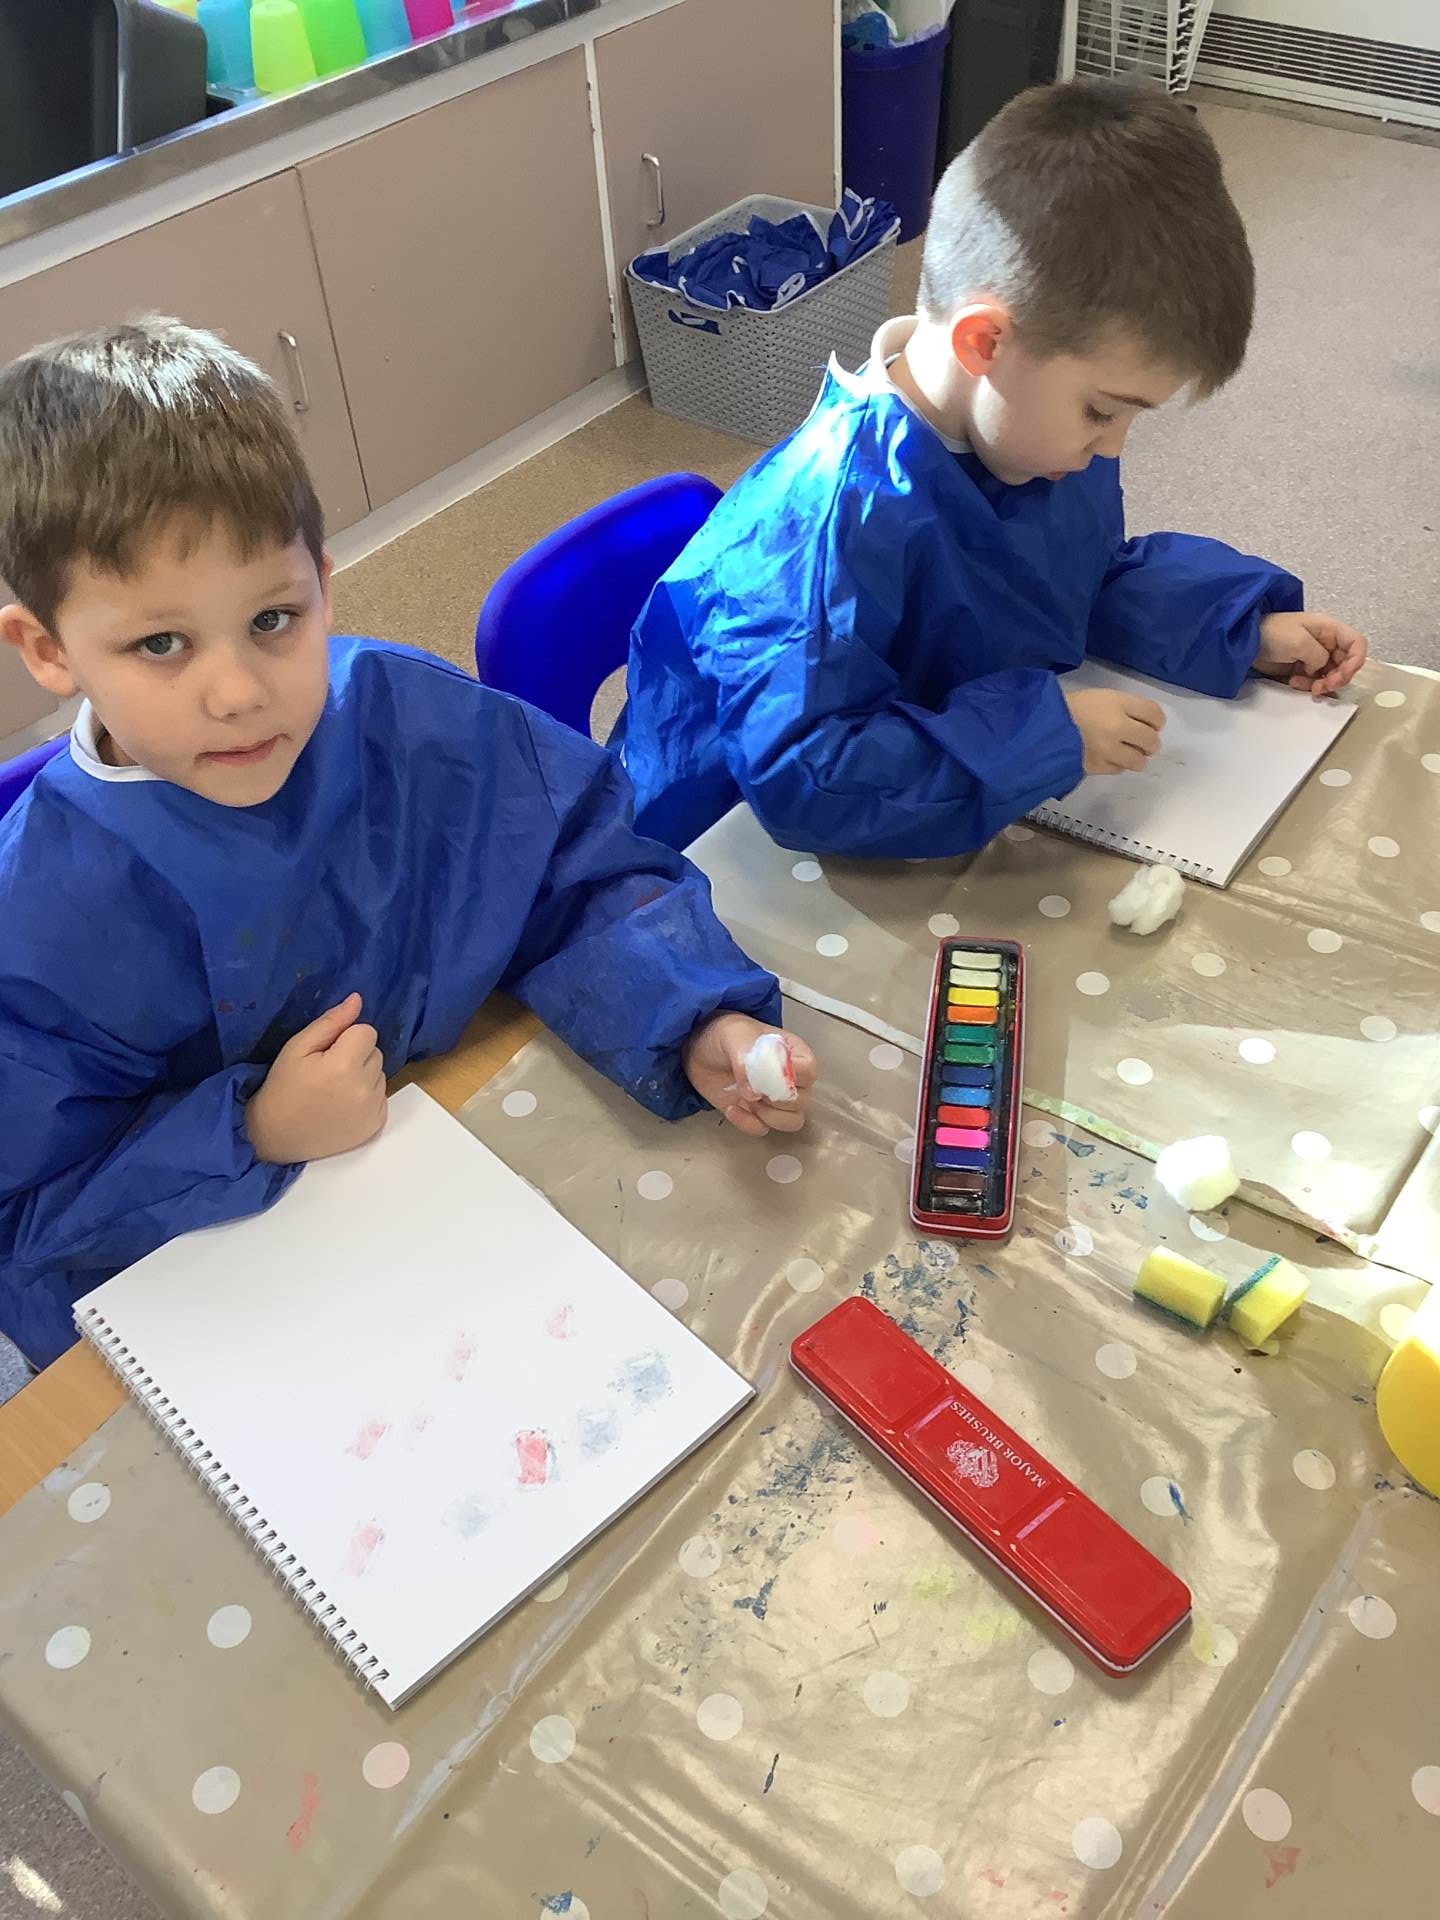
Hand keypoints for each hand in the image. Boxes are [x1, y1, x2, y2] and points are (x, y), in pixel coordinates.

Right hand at [245, 992, 387, 1164]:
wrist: (276, 1135)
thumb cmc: (283, 1087)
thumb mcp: (298, 1047)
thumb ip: (331, 1022)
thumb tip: (357, 1000)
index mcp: (345, 1065)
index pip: (367, 1032)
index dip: (347, 1037)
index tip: (328, 1052)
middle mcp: (364, 1088)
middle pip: (376, 1052)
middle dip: (356, 1056)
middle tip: (329, 1071)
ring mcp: (372, 1109)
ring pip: (380, 1074)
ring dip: (363, 1076)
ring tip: (335, 1089)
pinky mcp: (375, 1124)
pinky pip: (382, 1096)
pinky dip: (367, 1097)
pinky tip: (343, 1105)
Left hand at [683, 1012, 817, 1137]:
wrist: (700, 1051)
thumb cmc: (724, 1035)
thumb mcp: (734, 1035)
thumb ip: (746, 1059)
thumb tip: (753, 1092)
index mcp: (793, 1053)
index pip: (808, 1070)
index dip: (791, 1076)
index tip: (767, 1073)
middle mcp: (790, 1079)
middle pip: (802, 1101)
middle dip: (776, 1099)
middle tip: (753, 1087)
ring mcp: (774, 1100)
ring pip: (791, 1121)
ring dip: (768, 1116)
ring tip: (747, 1099)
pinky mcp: (757, 1115)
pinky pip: (763, 1130)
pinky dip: (748, 1124)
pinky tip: (732, 1108)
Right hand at [1064, 687, 1164, 774]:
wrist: (1038, 727)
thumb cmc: (1066, 707)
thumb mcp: (1097, 696)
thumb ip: (1122, 707)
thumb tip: (1143, 722)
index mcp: (1117, 703)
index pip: (1154, 714)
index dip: (1157, 721)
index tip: (1152, 724)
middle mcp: (1117, 727)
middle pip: (1151, 740)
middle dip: (1150, 742)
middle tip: (1141, 741)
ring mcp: (1108, 750)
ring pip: (1139, 761)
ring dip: (1136, 757)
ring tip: (1126, 753)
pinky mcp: (1096, 767)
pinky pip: (1118, 769)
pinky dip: (1116, 764)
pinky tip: (1107, 757)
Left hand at [1255, 611, 1367, 695]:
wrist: (1245, 642)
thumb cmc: (1271, 632)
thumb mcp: (1299, 641)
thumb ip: (1319, 656)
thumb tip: (1322, 668)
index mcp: (1329, 629)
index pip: (1356, 644)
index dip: (1356, 661)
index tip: (1343, 675)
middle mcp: (1325, 642)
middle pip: (1346, 663)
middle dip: (1338, 678)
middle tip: (1323, 687)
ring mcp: (1314, 656)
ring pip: (1332, 675)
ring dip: (1323, 684)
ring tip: (1309, 687)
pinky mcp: (1302, 668)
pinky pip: (1316, 681)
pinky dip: (1310, 686)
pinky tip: (1294, 683)